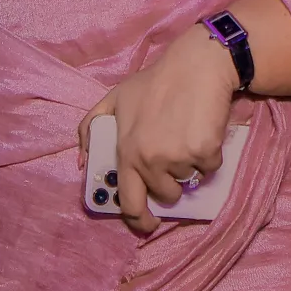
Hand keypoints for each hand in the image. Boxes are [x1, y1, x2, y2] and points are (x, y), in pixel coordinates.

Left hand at [80, 25, 237, 236]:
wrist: (196, 66)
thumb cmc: (155, 82)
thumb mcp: (114, 99)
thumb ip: (91, 129)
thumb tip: (81, 162)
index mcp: (126, 151)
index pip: (129, 202)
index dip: (139, 220)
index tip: (147, 224)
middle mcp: (150, 159)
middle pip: (165, 196)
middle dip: (170, 189)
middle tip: (174, 168)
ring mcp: (178, 157)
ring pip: (189, 181)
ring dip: (190, 165)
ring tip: (186, 135)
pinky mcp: (205, 152)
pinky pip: (210, 167)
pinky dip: (209, 154)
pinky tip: (202, 129)